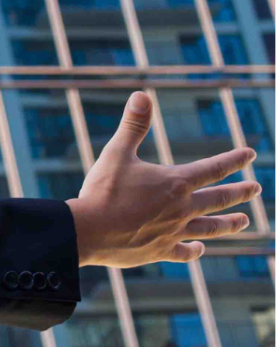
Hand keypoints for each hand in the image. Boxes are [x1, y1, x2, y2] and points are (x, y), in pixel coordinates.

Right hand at [68, 91, 259, 266]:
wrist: (88, 231)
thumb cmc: (103, 191)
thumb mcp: (116, 153)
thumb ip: (133, 125)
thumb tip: (142, 95)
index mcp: (174, 183)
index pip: (212, 168)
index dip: (233, 160)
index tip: (250, 155)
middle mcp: (181, 208)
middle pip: (219, 199)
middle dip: (240, 192)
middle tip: (256, 188)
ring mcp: (173, 231)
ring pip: (210, 228)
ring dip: (230, 224)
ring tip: (245, 221)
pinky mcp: (159, 250)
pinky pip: (183, 252)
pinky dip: (193, 250)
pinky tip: (199, 249)